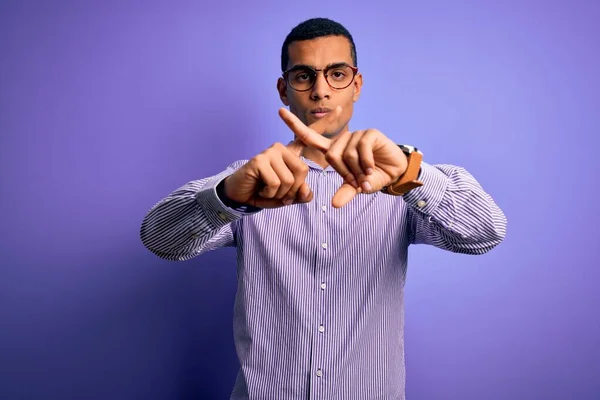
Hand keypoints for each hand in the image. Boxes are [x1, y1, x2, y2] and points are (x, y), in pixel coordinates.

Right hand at [223, 107, 343, 208]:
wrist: (240, 196)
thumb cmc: (264, 193)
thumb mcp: (287, 196)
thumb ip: (301, 194)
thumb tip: (307, 192)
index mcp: (291, 154)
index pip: (310, 136)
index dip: (326, 123)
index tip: (340, 108)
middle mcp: (282, 149)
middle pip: (302, 172)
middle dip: (292, 190)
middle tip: (278, 193)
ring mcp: (270, 152)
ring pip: (288, 180)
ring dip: (279, 193)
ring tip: (267, 190)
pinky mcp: (259, 160)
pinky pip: (275, 183)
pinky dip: (269, 193)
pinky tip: (261, 189)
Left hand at [279, 107, 406, 207]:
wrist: (395, 172)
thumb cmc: (373, 177)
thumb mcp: (357, 187)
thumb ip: (345, 193)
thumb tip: (334, 205)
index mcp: (334, 150)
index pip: (309, 137)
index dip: (294, 125)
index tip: (279, 111)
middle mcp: (342, 140)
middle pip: (330, 156)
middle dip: (345, 173)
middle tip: (358, 180)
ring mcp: (356, 135)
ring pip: (346, 154)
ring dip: (358, 170)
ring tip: (367, 174)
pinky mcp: (369, 133)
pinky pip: (361, 149)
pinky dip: (366, 163)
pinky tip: (373, 168)